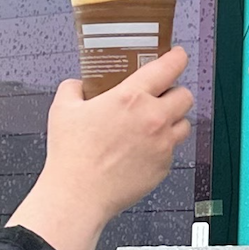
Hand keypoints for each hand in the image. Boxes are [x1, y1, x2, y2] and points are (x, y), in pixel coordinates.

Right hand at [8, 47, 194, 249]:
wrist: (78, 195)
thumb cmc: (72, 154)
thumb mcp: (63, 109)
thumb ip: (73, 88)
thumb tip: (79, 85)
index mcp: (131, 97)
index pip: (169, 67)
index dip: (177, 57)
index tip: (177, 55)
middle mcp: (154, 118)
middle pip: (185, 95)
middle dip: (175, 92)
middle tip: (160, 96)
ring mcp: (162, 144)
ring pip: (184, 124)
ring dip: (173, 120)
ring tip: (153, 124)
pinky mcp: (163, 167)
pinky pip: (172, 150)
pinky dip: (162, 146)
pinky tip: (142, 150)